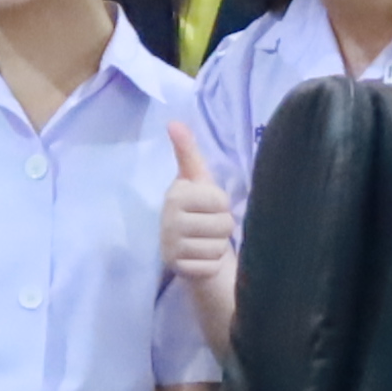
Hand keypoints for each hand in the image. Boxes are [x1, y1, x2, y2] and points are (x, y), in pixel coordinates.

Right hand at [159, 124, 238, 314]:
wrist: (186, 249)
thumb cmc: (197, 209)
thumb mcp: (196, 180)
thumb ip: (187, 152)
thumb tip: (174, 121)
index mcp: (175, 194)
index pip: (221, 200)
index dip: (222, 205)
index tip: (208, 206)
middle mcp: (168, 219)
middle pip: (223, 224)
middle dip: (222, 227)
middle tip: (208, 227)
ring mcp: (170, 246)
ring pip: (218, 247)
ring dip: (217, 247)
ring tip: (204, 242)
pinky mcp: (177, 269)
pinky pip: (211, 266)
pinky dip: (211, 264)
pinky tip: (200, 258)